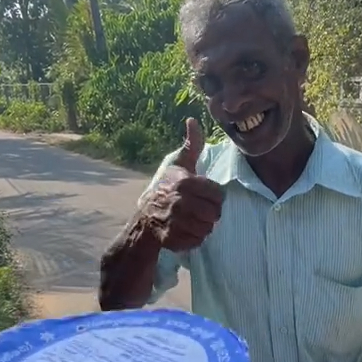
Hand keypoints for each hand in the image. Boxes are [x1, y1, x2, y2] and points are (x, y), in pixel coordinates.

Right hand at [146, 117, 223, 251]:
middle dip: (211, 213)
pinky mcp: (173, 239)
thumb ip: (191, 145)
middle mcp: (180, 202)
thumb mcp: (177, 164)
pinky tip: (186, 230)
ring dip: (204, 226)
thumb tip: (193, 120)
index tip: (205, 195)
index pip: (218, 194)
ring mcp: (175, 222)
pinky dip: (194, 238)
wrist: (143, 218)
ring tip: (193, 220)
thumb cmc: (164, 188)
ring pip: (208, 229)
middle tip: (200, 210)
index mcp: (185, 183)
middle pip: (215, 213)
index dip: (215, 196)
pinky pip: (197, 241)